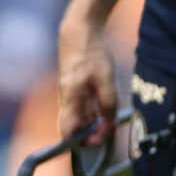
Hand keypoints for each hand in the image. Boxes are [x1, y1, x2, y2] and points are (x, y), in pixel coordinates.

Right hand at [56, 26, 116, 147]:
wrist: (79, 32)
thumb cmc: (92, 53)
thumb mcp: (106, 79)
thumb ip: (107, 104)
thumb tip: (109, 124)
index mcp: (71, 98)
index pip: (67, 132)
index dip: (79, 143)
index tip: (98, 140)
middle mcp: (66, 99)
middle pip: (72, 128)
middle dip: (88, 134)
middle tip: (107, 131)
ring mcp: (68, 94)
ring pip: (76, 118)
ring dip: (90, 124)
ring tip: (106, 119)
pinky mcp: (72, 88)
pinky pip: (79, 107)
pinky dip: (90, 112)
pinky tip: (101, 107)